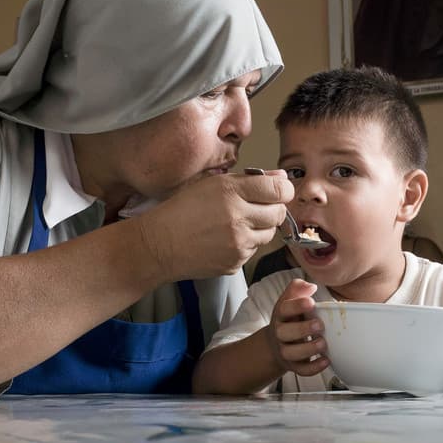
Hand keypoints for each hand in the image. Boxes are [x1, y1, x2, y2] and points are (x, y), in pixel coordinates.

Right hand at [137, 169, 292, 279]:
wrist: (159, 244)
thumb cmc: (182, 210)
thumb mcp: (213, 183)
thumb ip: (250, 180)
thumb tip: (280, 179)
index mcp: (232, 192)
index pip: (279, 190)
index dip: (283, 190)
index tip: (278, 192)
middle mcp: (238, 218)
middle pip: (279, 213)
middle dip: (272, 208)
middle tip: (256, 207)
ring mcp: (238, 244)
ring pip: (269, 234)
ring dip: (260, 227)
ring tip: (236, 223)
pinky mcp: (235, 263)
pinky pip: (253, 251)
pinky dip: (246, 244)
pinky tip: (226, 238)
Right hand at [266, 278, 329, 377]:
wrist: (276, 343)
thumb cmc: (289, 318)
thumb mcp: (290, 300)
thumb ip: (298, 289)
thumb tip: (310, 286)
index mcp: (281, 314)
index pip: (284, 309)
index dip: (296, 305)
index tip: (311, 302)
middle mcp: (280, 333)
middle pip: (284, 333)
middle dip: (302, 329)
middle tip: (319, 325)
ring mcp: (286, 350)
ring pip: (291, 353)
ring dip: (308, 349)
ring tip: (323, 343)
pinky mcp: (294, 365)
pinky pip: (301, 370)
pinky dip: (314, 368)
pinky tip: (326, 360)